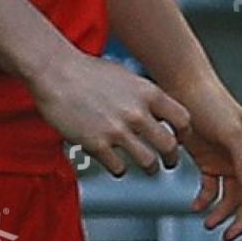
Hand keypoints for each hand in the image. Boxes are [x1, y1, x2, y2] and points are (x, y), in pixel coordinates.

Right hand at [32, 49, 191, 177]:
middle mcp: (136, 112)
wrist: (56, 72)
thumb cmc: (87, 71)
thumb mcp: (126, 76)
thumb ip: (143, 95)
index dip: (184, 134)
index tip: (181, 140)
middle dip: (172, 158)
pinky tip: (116, 164)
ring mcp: (117, 130)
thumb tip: (156, 111)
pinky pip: (118, 168)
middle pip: (169, 146)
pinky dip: (119, 169)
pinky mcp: (97, 144)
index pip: (182, 119)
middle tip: (169, 162)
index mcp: (147, 92)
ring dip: (150, 169)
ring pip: (148, 162)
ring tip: (148, 169)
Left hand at [177, 75, 241, 240]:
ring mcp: (226, 162)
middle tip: (228, 236)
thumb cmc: (212, 103)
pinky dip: (204, 201)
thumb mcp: (231, 132)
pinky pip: (211, 190)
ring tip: (207, 223)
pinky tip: (195, 207)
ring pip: (230, 198)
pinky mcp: (208, 162)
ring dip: (222, 214)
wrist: (183, 87)